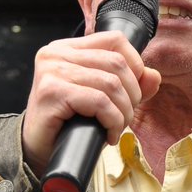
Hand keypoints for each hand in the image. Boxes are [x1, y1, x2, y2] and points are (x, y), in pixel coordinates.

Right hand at [21, 31, 161, 173]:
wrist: (38, 151)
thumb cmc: (67, 123)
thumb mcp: (101, 97)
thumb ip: (128, 84)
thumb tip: (154, 76)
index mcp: (68, 47)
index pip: (115, 39)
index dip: (135, 64)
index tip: (134, 92)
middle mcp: (56, 53)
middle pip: (116, 62)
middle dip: (132, 94)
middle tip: (125, 117)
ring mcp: (51, 70)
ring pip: (110, 83)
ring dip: (123, 112)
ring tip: (117, 128)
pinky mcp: (50, 92)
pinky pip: (98, 101)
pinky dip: (112, 120)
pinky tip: (108, 135)